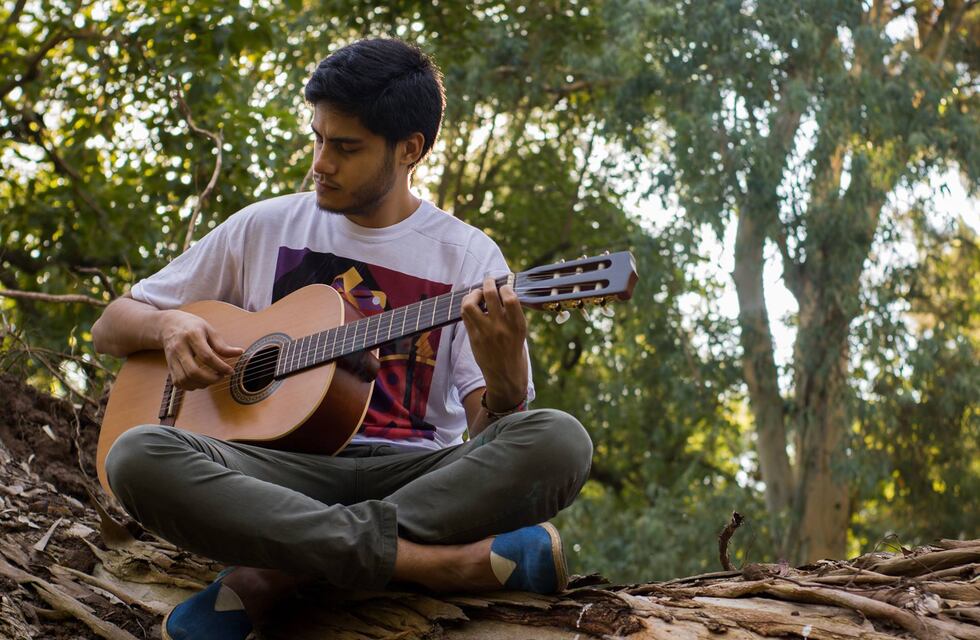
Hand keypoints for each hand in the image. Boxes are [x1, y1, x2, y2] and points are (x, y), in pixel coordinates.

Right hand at [158, 310, 242, 389]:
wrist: (169, 325)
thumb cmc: (193, 327)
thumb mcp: (210, 331)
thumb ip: (222, 345)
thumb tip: (239, 353)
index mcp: (192, 336)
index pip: (206, 356)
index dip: (220, 367)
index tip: (230, 371)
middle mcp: (179, 348)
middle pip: (193, 371)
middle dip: (210, 379)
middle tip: (221, 377)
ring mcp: (172, 358)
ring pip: (184, 379)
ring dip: (201, 384)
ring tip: (212, 379)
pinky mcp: (169, 366)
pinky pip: (179, 382)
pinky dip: (191, 386)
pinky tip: (200, 381)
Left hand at [460, 276, 527, 409]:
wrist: (506, 375)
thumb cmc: (515, 350)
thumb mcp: (520, 332)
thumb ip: (512, 314)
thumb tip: (501, 292)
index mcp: (518, 325)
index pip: (510, 297)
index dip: (505, 287)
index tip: (504, 287)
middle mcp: (501, 327)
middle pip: (490, 295)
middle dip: (488, 283)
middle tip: (488, 281)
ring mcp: (485, 333)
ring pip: (470, 304)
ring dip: (473, 294)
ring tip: (477, 294)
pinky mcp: (474, 338)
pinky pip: (465, 316)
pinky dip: (468, 306)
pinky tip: (473, 306)